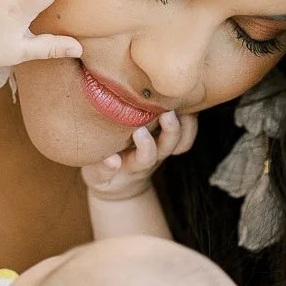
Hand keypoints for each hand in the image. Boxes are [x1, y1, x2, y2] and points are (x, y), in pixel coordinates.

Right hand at [81, 109, 197, 200]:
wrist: (120, 182)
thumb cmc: (104, 173)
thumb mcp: (96, 175)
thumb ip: (102, 168)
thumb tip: (113, 161)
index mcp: (135, 165)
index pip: (147, 158)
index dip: (146, 146)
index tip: (138, 132)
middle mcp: (153, 156)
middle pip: (169, 146)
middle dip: (171, 129)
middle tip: (166, 112)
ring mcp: (162, 147)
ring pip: (182, 139)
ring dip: (184, 123)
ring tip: (178, 103)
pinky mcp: (167, 138)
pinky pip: (187, 132)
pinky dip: (189, 119)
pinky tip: (183, 102)